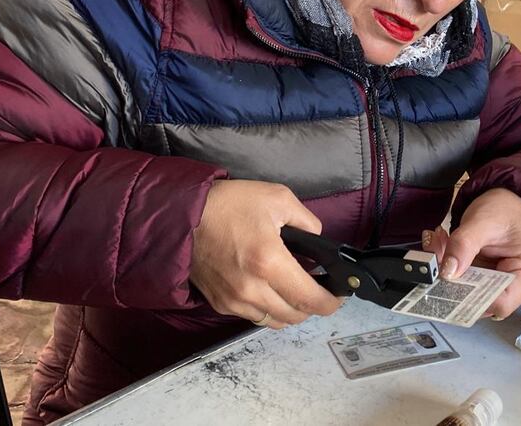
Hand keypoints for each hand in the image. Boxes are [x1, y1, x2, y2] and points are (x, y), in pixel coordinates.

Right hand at [190, 179, 341, 329]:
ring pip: (274, 321)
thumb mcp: (278, 198)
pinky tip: (269, 289)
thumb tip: (318, 241)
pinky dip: (267, 309)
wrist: (181, 215)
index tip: (339, 295)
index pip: (310, 298)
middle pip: (295, 316)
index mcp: (269, 262)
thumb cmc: (229, 204)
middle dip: (312, 306)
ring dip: (290, 311)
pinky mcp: (220, 303)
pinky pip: (253, 317)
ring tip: (293, 290)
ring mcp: (234, 300)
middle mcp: (252, 289)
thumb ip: (307, 221)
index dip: (331, 302)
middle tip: (318, 288)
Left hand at [422, 188, 520, 320]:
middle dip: (454, 279)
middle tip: (436, 249)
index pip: (502, 303)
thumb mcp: (482, 221)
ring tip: (440, 242)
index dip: (472, 297)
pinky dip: (453, 268)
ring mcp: (508, 287)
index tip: (447, 276)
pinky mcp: (492, 283)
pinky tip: (444, 246)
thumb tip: (448, 273)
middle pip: (484, 301)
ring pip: (471, 293)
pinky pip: (468, 285)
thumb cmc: (504, 209)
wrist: (507, 202)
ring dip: (450, 272)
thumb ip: (463, 245)